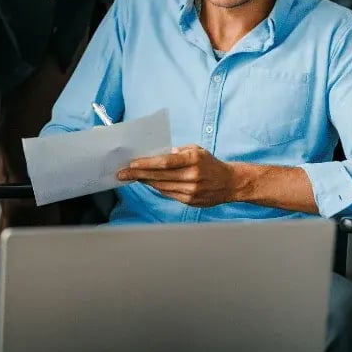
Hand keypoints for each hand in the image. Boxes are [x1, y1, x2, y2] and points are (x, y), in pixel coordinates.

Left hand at [117, 145, 238, 207]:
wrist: (230, 183)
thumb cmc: (210, 163)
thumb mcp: (196, 149)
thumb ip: (178, 151)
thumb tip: (158, 154)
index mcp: (192, 160)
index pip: (164, 163)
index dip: (146, 164)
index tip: (131, 164)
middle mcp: (191, 176)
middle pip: (159, 176)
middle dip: (138, 174)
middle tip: (122, 173)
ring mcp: (190, 191)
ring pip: (161, 186)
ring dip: (145, 182)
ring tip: (131, 177)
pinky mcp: (190, 201)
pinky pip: (168, 194)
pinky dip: (157, 188)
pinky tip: (148, 183)